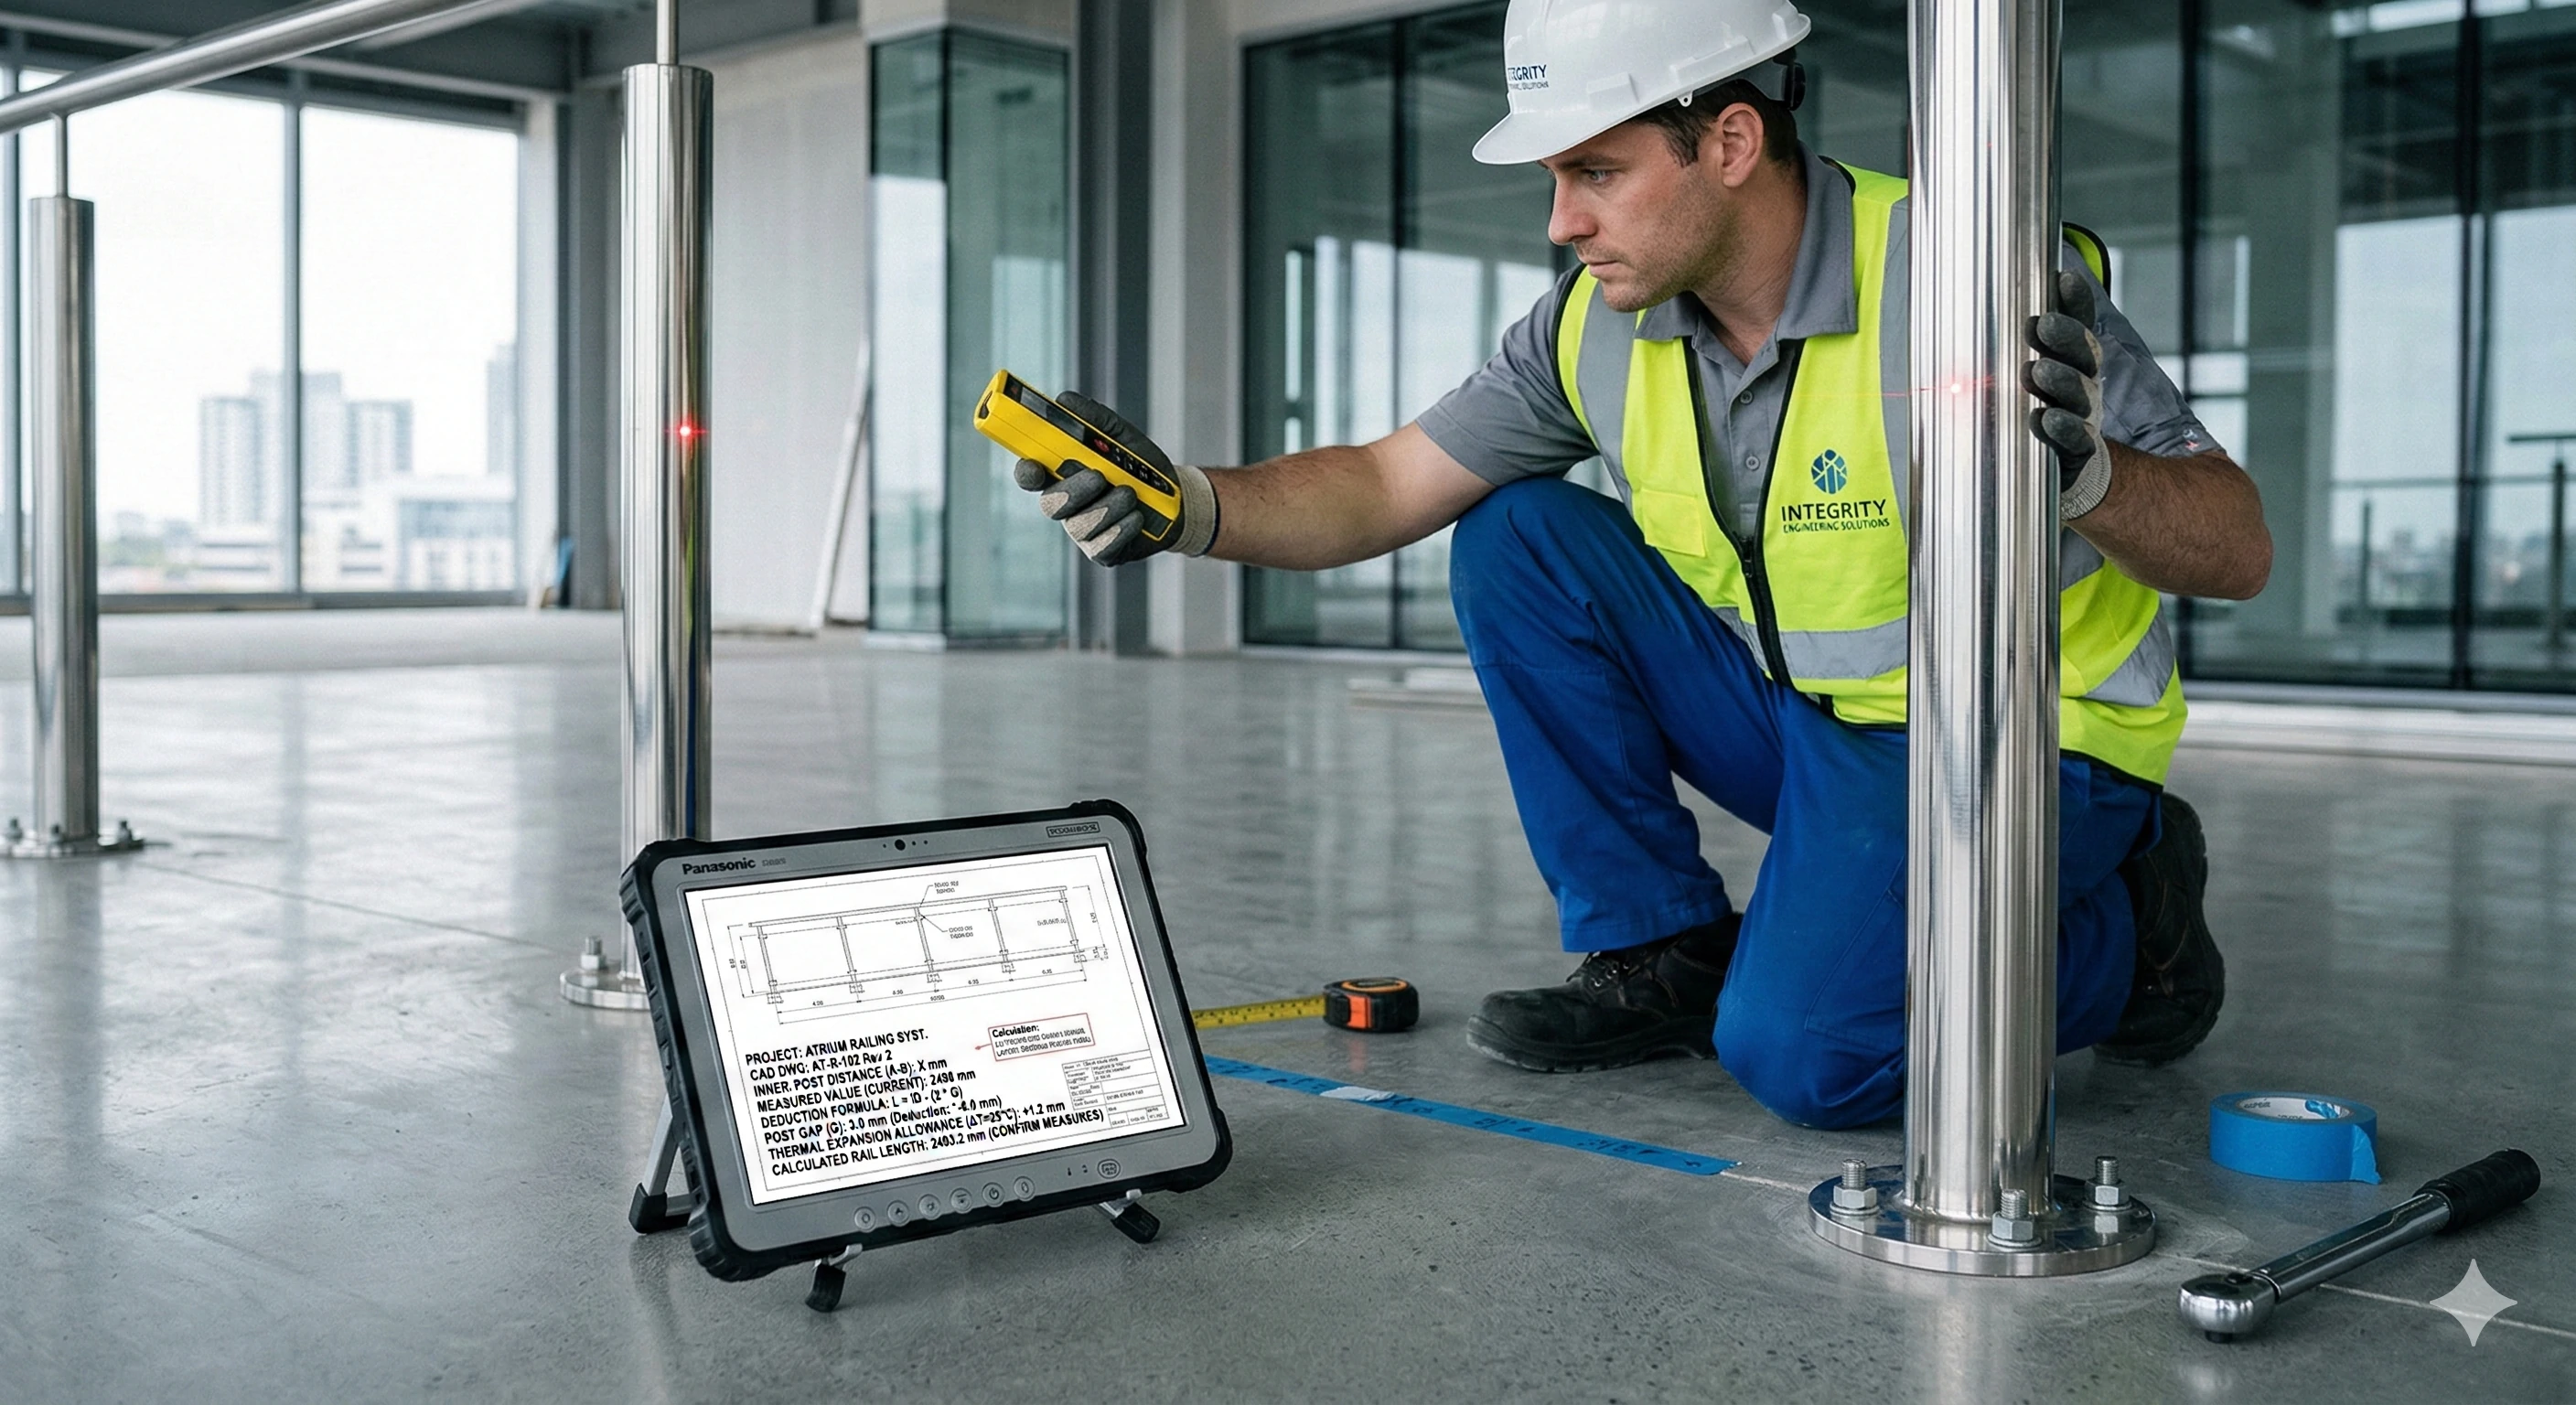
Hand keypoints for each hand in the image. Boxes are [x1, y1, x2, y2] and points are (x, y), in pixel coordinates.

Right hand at [1009, 392, 1214, 564]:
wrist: (1175, 499)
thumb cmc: (1139, 466)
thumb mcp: (1120, 436)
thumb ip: (1093, 419)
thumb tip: (1064, 400)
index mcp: (1063, 475)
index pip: (1031, 475)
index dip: (1026, 472)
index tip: (1033, 466)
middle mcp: (1067, 505)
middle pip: (1051, 505)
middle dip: (1073, 491)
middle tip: (1099, 477)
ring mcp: (1083, 532)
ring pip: (1080, 525)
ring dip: (1108, 507)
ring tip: (1131, 493)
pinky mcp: (1102, 553)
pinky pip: (1102, 546)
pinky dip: (1122, 528)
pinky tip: (1137, 517)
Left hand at [2026, 270, 2113, 519]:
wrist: (2083, 482)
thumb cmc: (2047, 423)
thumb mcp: (2034, 384)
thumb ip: (2023, 354)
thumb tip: (1983, 298)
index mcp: (2075, 367)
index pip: (2079, 327)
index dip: (2076, 303)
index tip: (2064, 278)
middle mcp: (2082, 391)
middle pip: (2080, 358)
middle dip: (2063, 339)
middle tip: (2041, 325)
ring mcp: (2083, 423)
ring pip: (2076, 398)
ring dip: (2059, 382)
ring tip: (2038, 371)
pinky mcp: (2077, 458)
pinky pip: (2072, 442)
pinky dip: (2059, 430)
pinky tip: (2044, 420)